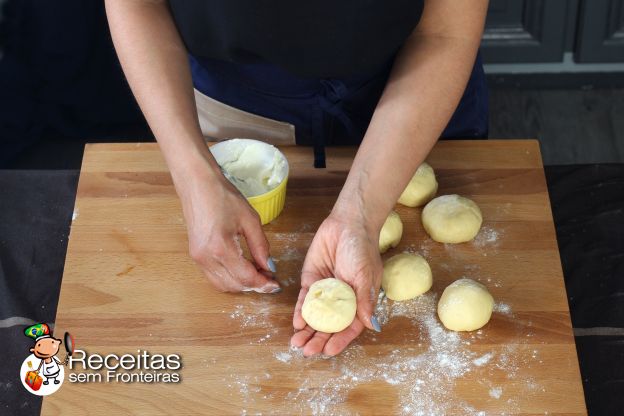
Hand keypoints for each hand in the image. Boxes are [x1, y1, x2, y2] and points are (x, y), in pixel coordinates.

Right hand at [175, 158, 279, 292]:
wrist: (197, 184)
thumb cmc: (223, 196)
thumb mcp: (250, 219)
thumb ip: (261, 246)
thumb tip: (269, 267)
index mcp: (221, 248)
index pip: (246, 277)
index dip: (263, 284)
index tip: (276, 283)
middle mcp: (206, 258)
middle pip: (235, 286)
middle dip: (254, 286)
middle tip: (269, 278)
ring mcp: (198, 258)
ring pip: (223, 285)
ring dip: (241, 285)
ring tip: (257, 274)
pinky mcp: (195, 256)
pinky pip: (214, 277)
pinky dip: (230, 279)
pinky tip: (242, 269)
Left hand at [290, 215, 381, 355]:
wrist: (347, 224)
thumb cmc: (363, 248)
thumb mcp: (366, 276)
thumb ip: (365, 301)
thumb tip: (372, 326)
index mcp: (358, 302)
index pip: (348, 327)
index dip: (339, 340)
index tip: (329, 350)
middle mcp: (341, 300)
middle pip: (329, 326)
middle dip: (318, 339)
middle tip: (307, 351)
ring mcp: (325, 291)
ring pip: (315, 316)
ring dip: (307, 330)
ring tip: (297, 343)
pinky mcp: (311, 280)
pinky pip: (305, 300)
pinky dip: (300, 311)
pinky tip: (297, 323)